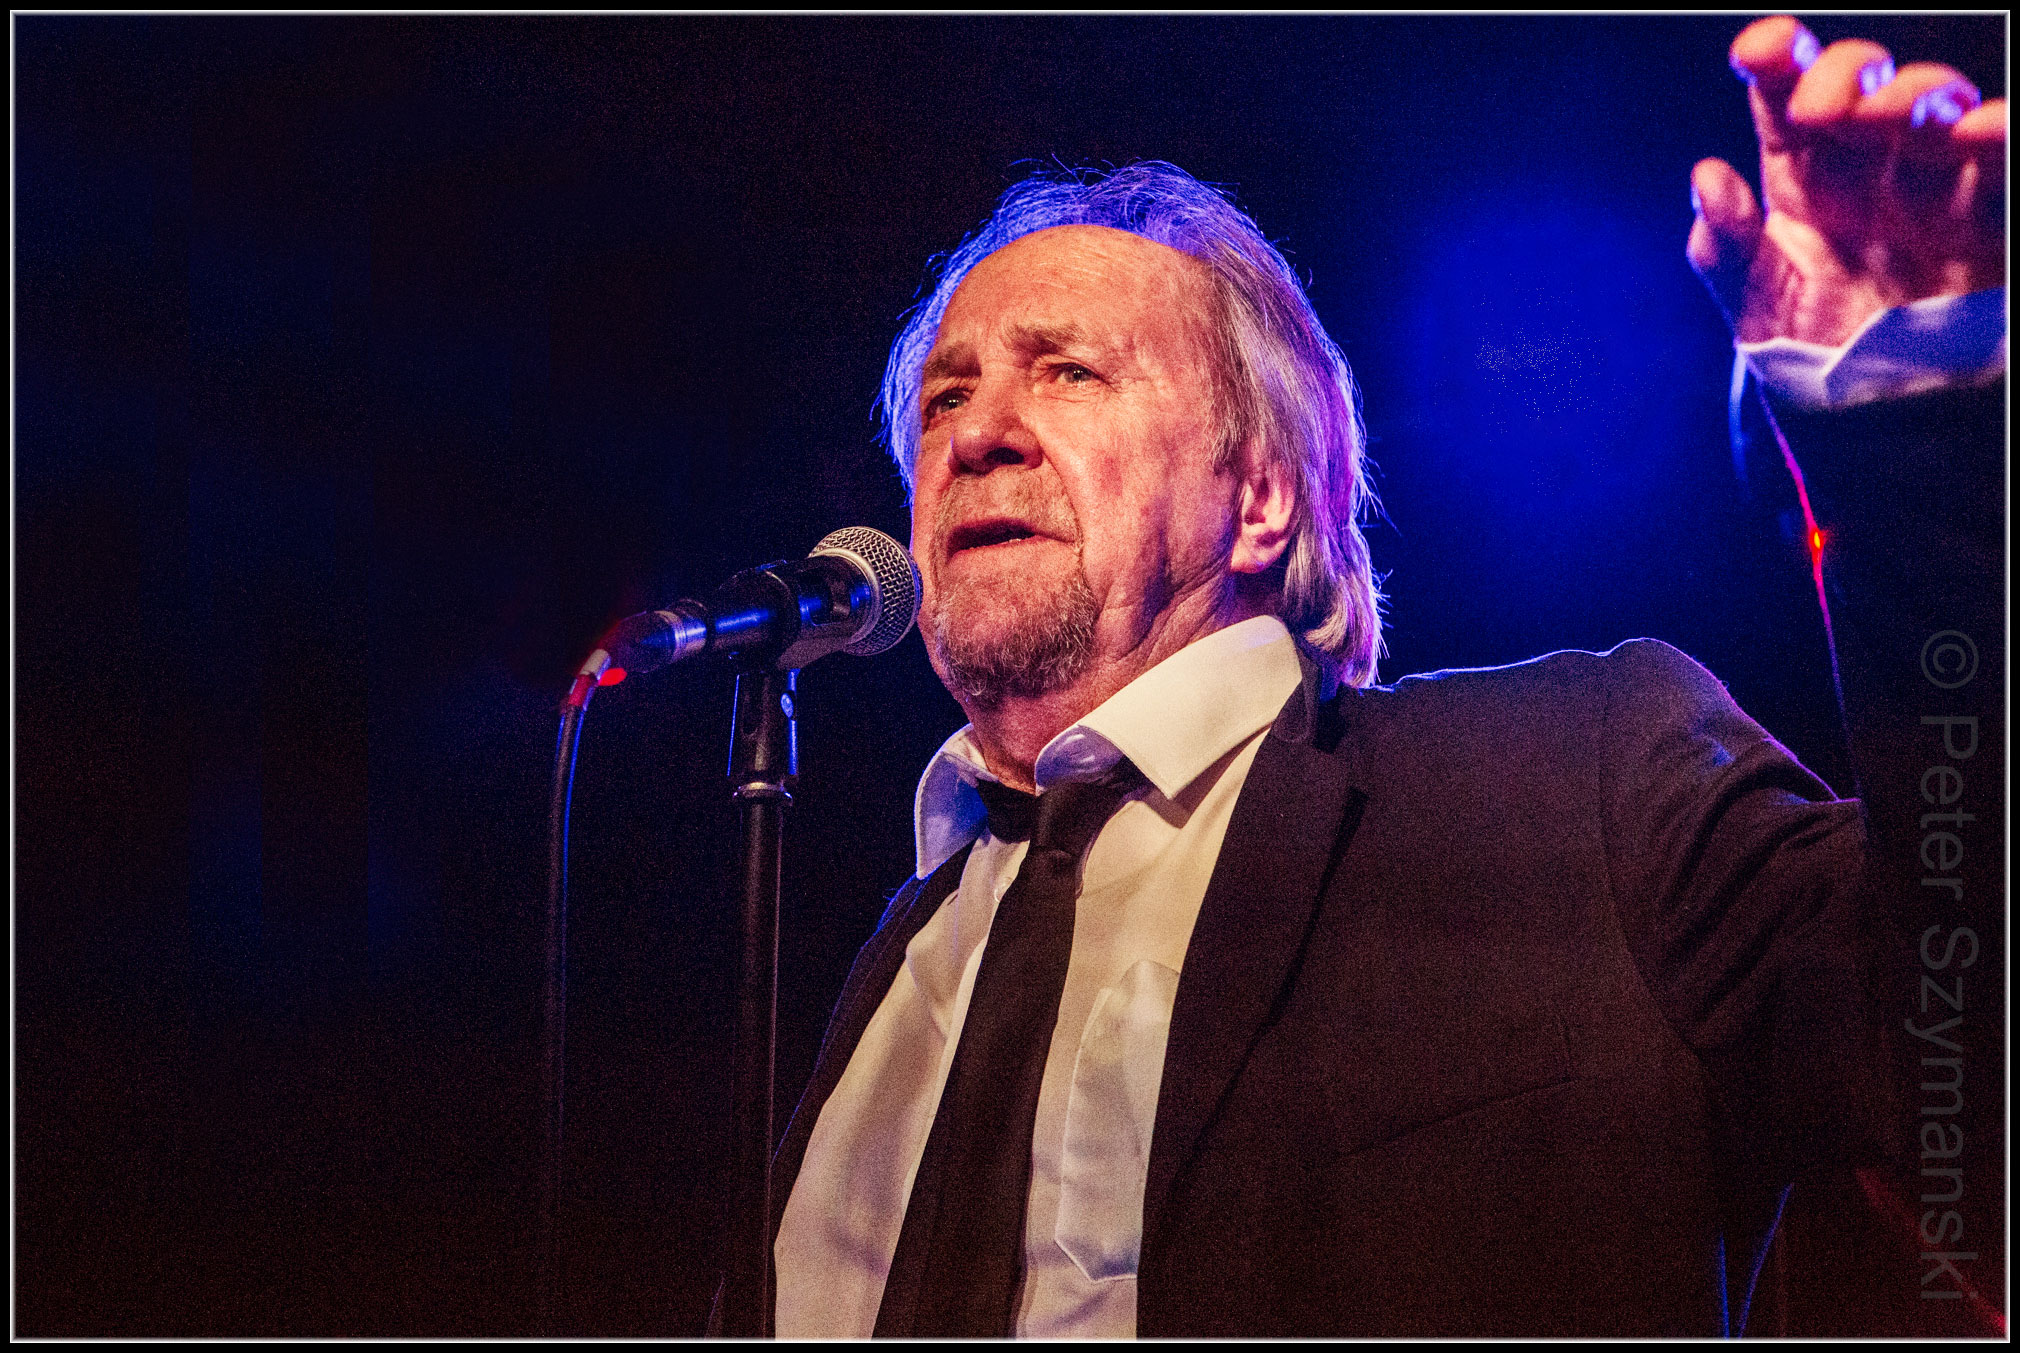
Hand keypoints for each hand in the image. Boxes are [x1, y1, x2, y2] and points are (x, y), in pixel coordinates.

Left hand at [1688, 15, 2005, 345]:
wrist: (1875, 420)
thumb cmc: (1809, 353)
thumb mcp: (1756, 307)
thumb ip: (1724, 247)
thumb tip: (1706, 177)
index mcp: (1803, 177)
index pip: (1787, 98)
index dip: (1777, 60)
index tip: (1758, 50)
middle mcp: (1870, 167)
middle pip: (1866, 87)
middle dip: (1848, 77)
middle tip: (1823, 111)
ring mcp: (1935, 184)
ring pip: (1938, 106)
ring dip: (1918, 95)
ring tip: (1892, 118)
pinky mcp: (1991, 216)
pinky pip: (2003, 163)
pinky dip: (2001, 133)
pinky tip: (1981, 129)